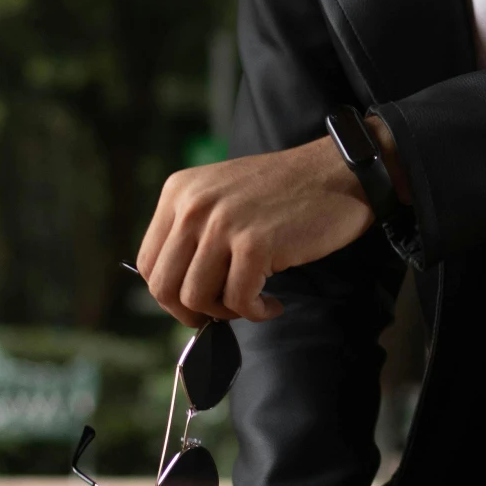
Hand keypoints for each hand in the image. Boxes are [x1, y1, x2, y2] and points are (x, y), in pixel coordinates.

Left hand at [136, 135, 372, 324]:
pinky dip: (256, 313)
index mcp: (179, 191)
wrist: (338, 173)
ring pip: (196, 299)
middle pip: (163, 286)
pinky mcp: (254, 245)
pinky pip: (238, 301)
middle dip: (191, 312)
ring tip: (253, 302)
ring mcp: (222, 224)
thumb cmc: (287, 191)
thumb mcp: (222, 196)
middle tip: (222, 312)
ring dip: (226, 312)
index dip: (169, 293)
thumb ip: (194, 230)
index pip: (147, 261)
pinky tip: (273, 303)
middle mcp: (193, 205)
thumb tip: (178, 289)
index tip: (197, 300)